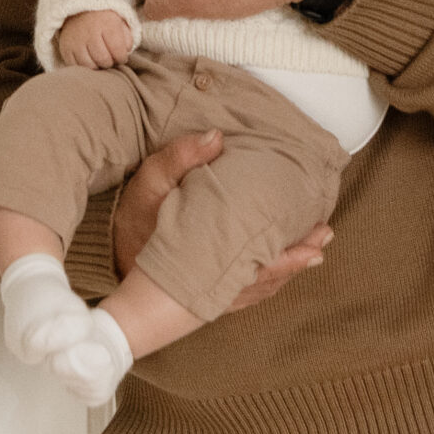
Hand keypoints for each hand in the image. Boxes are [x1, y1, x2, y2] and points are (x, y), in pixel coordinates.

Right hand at [56, 9, 135, 68]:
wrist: (80, 12)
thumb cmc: (104, 22)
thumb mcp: (120, 23)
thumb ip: (127, 38)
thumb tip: (126, 52)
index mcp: (106, 23)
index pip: (118, 50)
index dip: (122, 58)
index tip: (121, 57)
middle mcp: (89, 31)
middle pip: (103, 59)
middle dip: (110, 63)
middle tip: (111, 59)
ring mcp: (75, 41)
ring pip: (89, 66)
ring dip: (97, 66)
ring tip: (100, 60)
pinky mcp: (65, 48)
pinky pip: (76, 66)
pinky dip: (84, 66)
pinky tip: (89, 59)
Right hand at [113, 129, 331, 302]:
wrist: (109, 262)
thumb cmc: (132, 223)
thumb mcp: (149, 183)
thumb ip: (180, 158)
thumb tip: (217, 137)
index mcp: (205, 255)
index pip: (258, 262)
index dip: (291, 254)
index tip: (318, 236)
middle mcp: (212, 281)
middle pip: (266, 276)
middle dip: (298, 258)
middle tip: (324, 238)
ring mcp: (210, 292)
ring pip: (258, 287)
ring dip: (289, 270)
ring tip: (316, 252)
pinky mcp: (205, 296)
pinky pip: (244, 295)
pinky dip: (268, 283)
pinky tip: (283, 269)